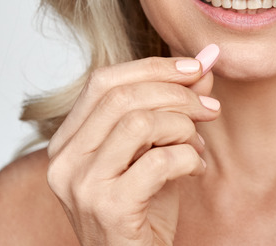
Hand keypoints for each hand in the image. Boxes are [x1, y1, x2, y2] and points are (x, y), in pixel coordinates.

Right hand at [46, 45, 220, 244]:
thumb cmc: (143, 212)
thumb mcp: (156, 150)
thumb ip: (172, 107)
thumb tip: (204, 62)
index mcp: (67, 142)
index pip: (103, 81)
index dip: (152, 67)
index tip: (195, 68)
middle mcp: (64, 161)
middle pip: (122, 96)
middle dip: (176, 94)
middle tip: (210, 108)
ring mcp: (82, 186)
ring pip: (140, 123)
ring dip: (184, 127)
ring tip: (199, 146)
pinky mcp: (109, 209)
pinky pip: (159, 162)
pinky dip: (189, 158)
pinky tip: (197, 170)